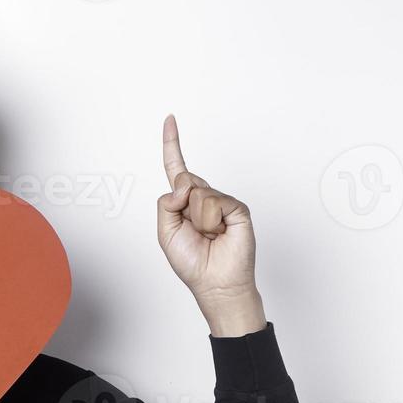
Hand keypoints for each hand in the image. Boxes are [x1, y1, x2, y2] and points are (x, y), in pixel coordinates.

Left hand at [156, 114, 265, 336]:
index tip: (169, 119)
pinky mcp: (236, 207)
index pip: (177, 169)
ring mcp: (221, 202)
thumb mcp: (165, 233)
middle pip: (183, 180)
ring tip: (207, 235)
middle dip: (180, 204)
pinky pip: (213, 201)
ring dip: (196, 218)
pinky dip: (210, 220)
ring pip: (197, 192)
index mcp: (185, 203)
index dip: (172, 144)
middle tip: (192, 230)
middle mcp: (204, 198)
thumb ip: (165, 204)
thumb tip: (183, 184)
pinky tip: (219, 232)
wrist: (215, 283)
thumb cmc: (192, 262)